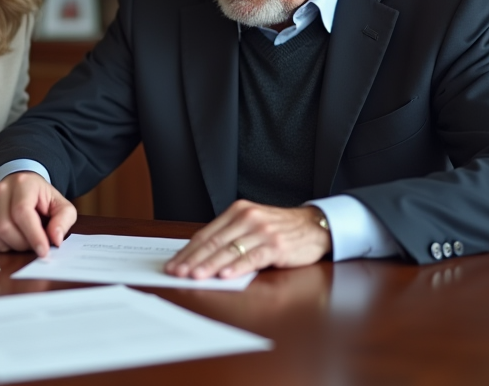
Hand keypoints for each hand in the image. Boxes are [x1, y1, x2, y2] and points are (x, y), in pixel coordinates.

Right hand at [0, 171, 76, 255]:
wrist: (24, 184)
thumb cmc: (43, 197)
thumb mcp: (61, 205)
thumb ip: (63, 220)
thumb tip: (56, 239)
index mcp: (23, 184)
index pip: (22, 212)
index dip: (33, 235)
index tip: (43, 251)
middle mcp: (2, 190)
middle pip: (5, 227)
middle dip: (23, 243)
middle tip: (36, 245)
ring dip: (13, 246)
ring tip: (26, 241)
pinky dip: (3, 245)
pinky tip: (15, 239)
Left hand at [165, 201, 331, 279]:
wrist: (314, 226)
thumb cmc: (279, 228)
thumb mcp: (252, 225)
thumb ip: (230, 235)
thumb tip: (200, 256)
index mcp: (237, 211)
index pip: (206, 233)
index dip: (188, 250)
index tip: (174, 264)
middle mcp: (248, 218)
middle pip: (214, 242)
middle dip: (193, 259)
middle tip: (177, 272)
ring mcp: (262, 231)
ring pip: (229, 250)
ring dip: (209, 265)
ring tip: (194, 276)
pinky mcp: (276, 245)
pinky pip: (252, 258)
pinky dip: (237, 267)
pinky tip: (225, 275)